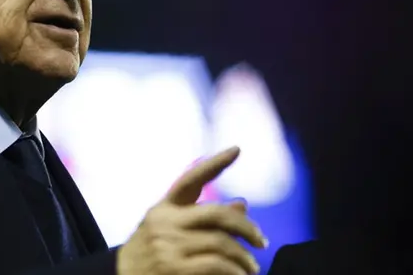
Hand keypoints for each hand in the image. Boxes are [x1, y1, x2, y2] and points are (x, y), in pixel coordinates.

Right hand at [117, 147, 267, 274]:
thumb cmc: (150, 253)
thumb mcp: (169, 231)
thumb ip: (203, 218)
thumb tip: (243, 205)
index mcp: (163, 208)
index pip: (190, 180)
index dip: (214, 164)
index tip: (237, 149)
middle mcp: (165, 222)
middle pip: (216, 214)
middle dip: (246, 227)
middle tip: (262, 241)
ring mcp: (168, 246)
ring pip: (221, 243)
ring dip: (243, 258)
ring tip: (252, 267)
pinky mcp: (174, 269)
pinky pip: (216, 265)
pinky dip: (234, 271)